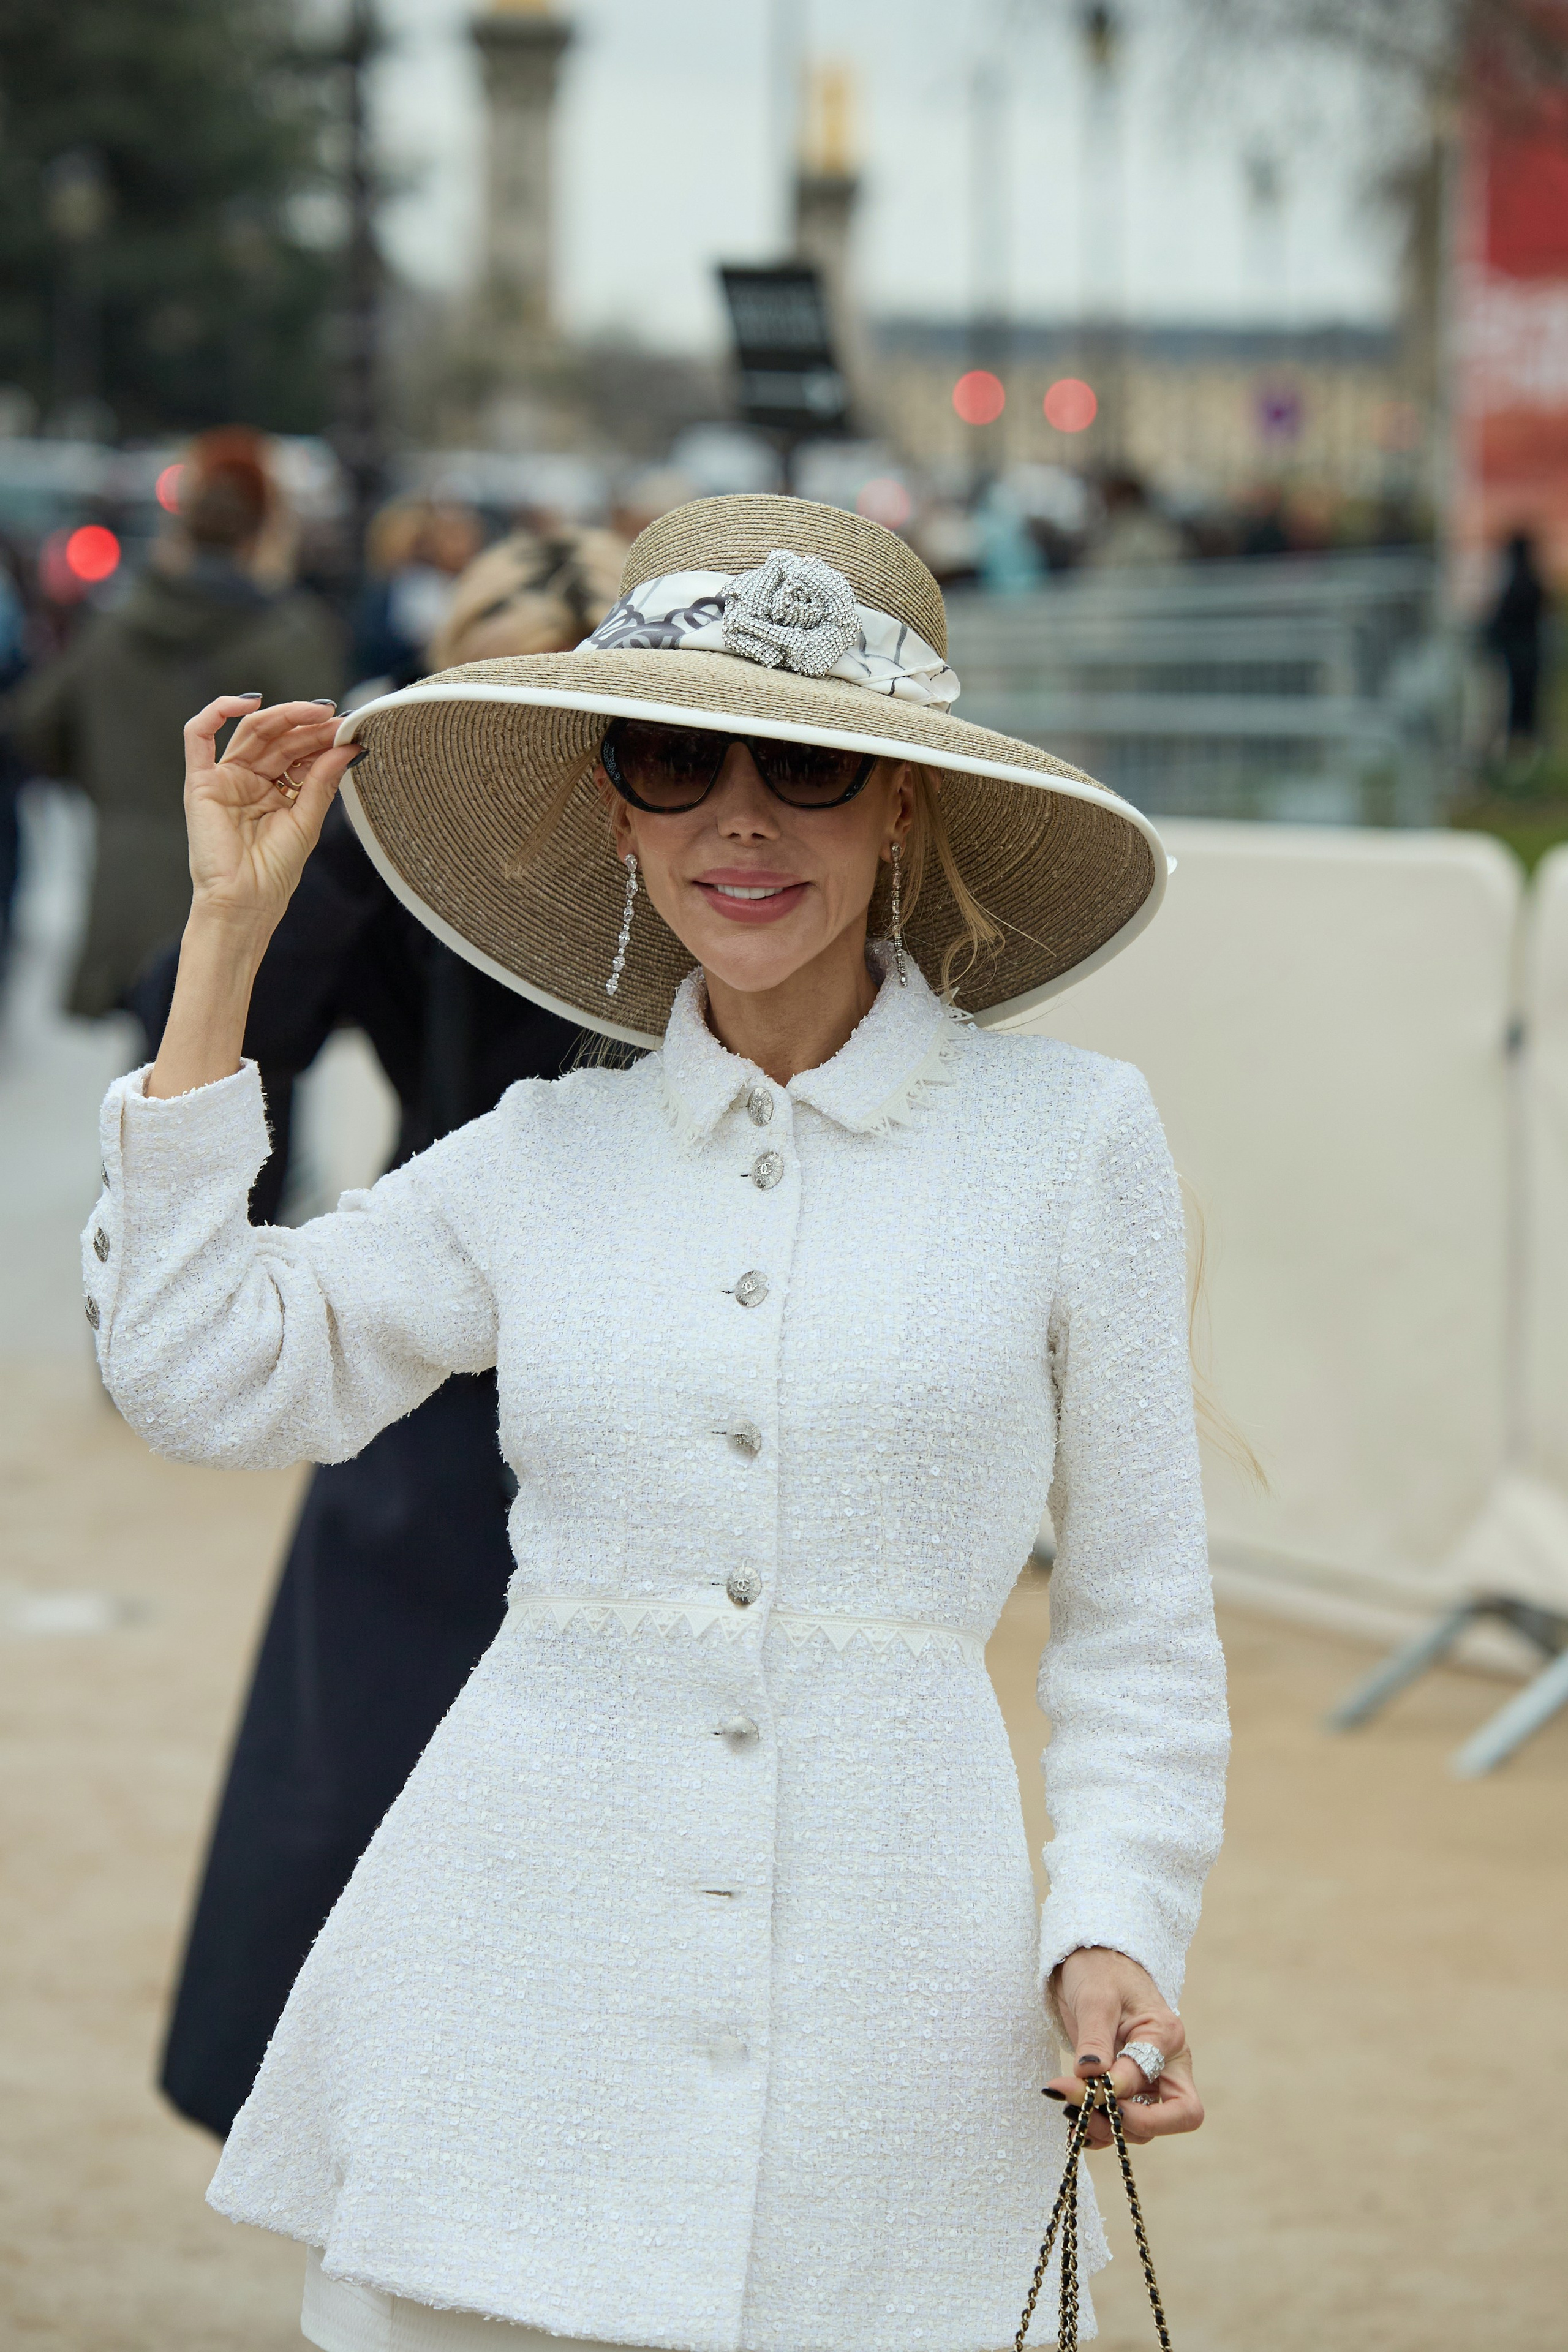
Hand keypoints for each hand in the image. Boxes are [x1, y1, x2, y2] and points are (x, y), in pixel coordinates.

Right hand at [146, 696, 361, 1100]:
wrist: (244, 903)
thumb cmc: (275, 874)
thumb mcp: (307, 821)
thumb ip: (322, 781)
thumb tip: (347, 746)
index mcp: (276, 792)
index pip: (298, 753)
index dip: (321, 738)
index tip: (350, 729)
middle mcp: (250, 781)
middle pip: (278, 738)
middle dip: (307, 725)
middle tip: (335, 716)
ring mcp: (224, 779)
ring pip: (250, 732)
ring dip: (281, 716)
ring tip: (315, 712)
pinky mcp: (200, 782)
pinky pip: (198, 736)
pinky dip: (217, 711)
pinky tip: (249, 702)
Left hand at [1045, 1946, 1201, 2147]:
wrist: (1092, 1961)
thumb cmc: (1100, 1971)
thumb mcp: (1096, 1999)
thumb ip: (1095, 2039)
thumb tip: (1093, 2078)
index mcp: (1166, 2037)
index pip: (1157, 2088)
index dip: (1118, 2096)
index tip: (1076, 2086)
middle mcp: (1167, 2063)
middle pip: (1172, 2118)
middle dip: (1127, 2125)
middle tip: (1082, 2113)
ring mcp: (1151, 2078)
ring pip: (1143, 2125)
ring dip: (1108, 2128)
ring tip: (1070, 2112)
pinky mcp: (1130, 2086)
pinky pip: (1124, 2121)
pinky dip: (1101, 2128)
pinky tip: (1075, 2123)